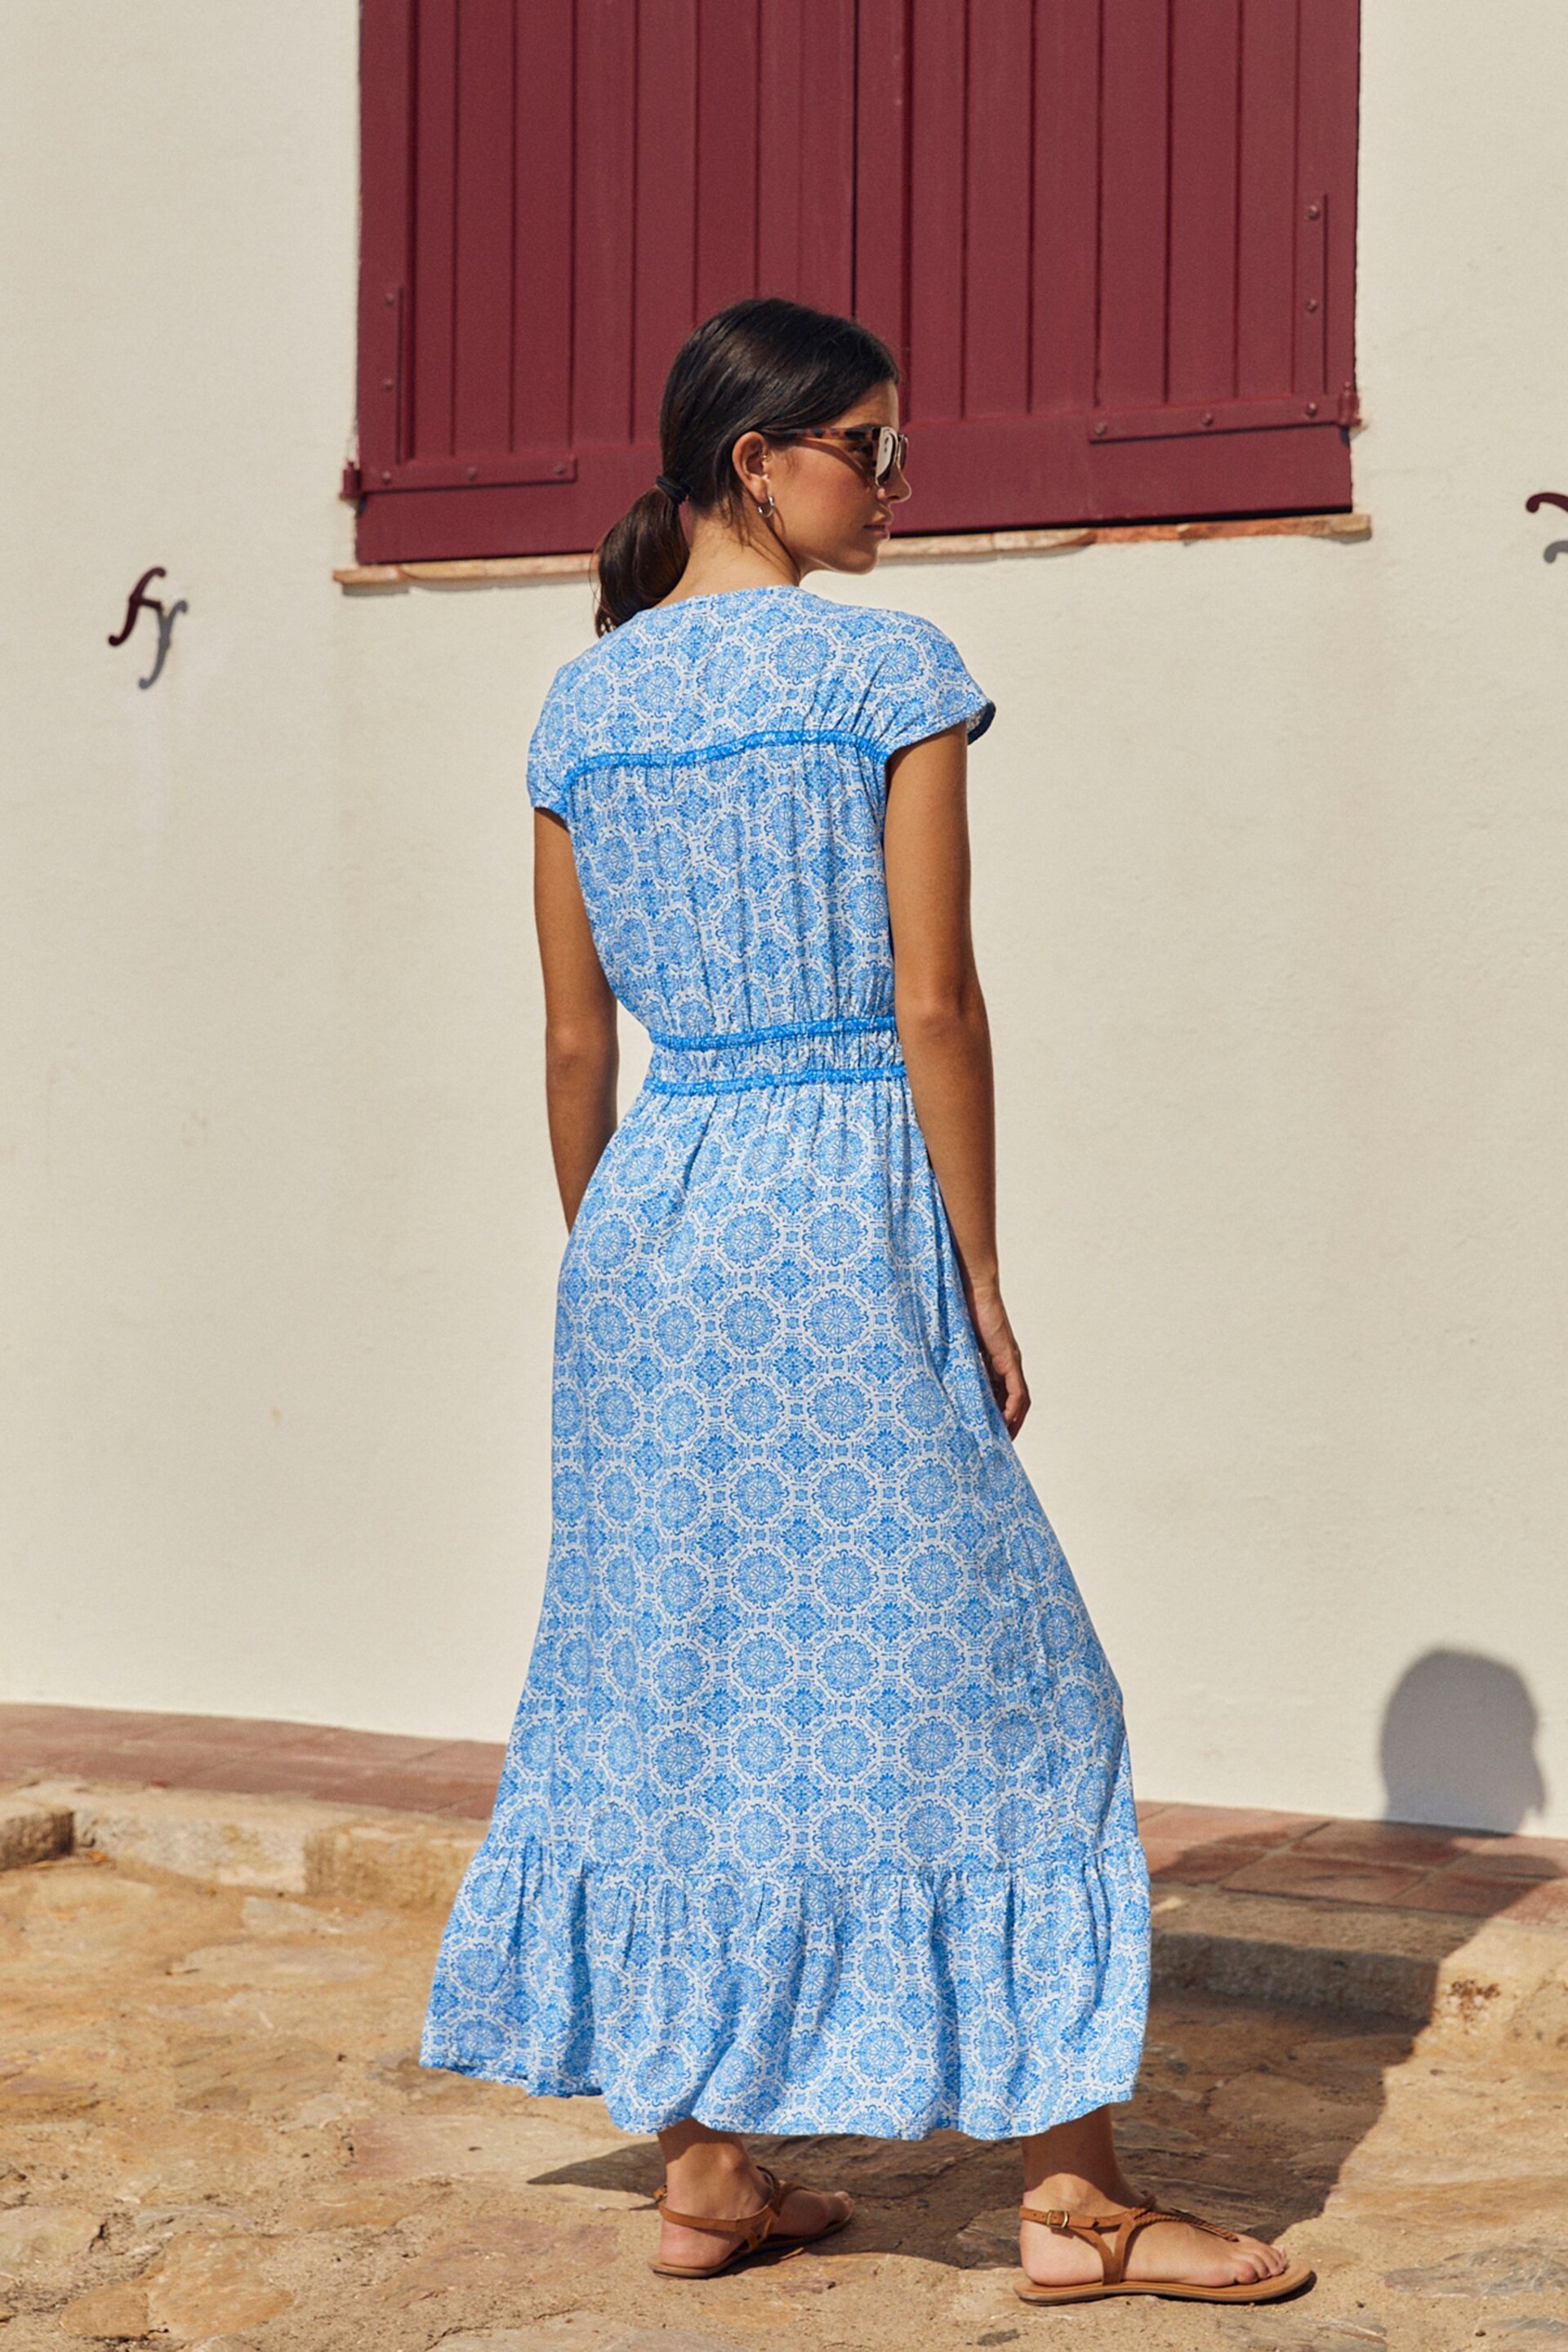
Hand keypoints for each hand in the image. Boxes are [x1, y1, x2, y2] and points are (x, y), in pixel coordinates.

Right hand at [964, 1278, 1029, 1435]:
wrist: (972, 1287)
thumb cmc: (959, 1309)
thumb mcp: (953, 1344)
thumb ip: (950, 1359)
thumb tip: (930, 1376)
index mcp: (993, 1360)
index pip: (999, 1394)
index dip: (996, 1414)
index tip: (985, 1432)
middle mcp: (1006, 1363)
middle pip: (1012, 1402)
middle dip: (1005, 1424)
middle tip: (994, 1444)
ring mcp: (1010, 1360)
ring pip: (1018, 1401)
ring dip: (1013, 1422)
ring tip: (1002, 1441)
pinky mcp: (1009, 1357)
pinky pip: (1017, 1391)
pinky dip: (1013, 1409)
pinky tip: (1004, 1423)